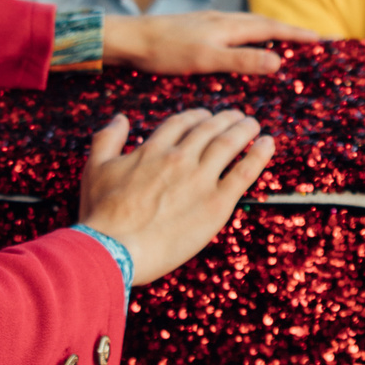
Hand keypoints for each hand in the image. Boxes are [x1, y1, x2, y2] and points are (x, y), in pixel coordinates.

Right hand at [78, 109, 276, 283]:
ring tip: (254, 124)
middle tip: (237, 116)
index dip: (197, 116)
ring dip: (244, 130)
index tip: (206, 116)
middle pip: (209, 129)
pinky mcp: (217, 204)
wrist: (114, 248)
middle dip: (226, 119)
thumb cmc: (101, 214)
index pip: (181, 123)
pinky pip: (245, 172)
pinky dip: (260, 154)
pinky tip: (269, 143)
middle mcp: (179, 158)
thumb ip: (107, 139)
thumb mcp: (95, 169)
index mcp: (153, 149)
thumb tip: (120, 119)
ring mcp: (200, 180)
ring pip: (229, 144)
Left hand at [102, 11, 319, 76]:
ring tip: (287, 42)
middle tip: (314, 40)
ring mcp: (210, 22)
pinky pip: (236, 31)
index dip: (299, 34)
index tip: (324, 39)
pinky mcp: (199, 29)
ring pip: (250, 25)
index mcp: (229, 25)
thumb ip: (241, 60)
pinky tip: (245, 47)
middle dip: (291, 31)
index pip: (273, 28)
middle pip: (265, 23)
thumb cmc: (165, 50)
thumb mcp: (206, 59)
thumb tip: (278, 62)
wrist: (130, 38)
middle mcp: (223, 19)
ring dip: (272, 32)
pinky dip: (251, 37)